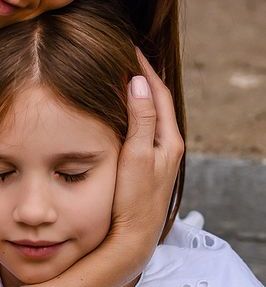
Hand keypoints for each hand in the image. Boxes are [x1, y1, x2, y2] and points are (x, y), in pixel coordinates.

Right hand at [110, 52, 184, 267]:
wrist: (133, 237)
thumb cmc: (134, 199)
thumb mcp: (136, 155)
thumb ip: (141, 119)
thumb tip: (138, 81)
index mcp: (169, 140)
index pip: (159, 93)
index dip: (145, 69)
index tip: (129, 49)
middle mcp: (168, 146)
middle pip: (158, 102)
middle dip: (144, 78)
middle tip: (125, 56)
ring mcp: (158, 157)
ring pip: (150, 115)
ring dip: (139, 95)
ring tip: (121, 77)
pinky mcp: (147, 166)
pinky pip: (142, 129)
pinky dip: (133, 113)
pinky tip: (117, 113)